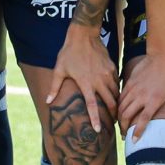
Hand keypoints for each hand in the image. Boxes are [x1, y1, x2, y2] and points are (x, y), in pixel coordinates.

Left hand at [46, 19, 118, 133]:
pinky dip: (117, 91)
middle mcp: (99, 80)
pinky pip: (117, 83)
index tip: (99, 130)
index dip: (96, 119)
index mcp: (86, 83)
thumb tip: (47, 102)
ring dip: (117, 103)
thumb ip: (54, 87)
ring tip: (116, 111)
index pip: (93, 106)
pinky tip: (115, 95)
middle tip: (114, 123)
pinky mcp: (112, 68)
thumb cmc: (69, 53)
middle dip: (113, 114)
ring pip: (116, 93)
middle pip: (110, 102)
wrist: (84, 35)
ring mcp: (107, 74)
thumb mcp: (59, 70)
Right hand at [117, 52, 164, 139]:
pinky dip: (118, 107)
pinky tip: (120, 113)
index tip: (134, 141)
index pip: (143, 120)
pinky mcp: (129, 83)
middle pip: (127, 115)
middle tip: (124, 136)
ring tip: (121, 126)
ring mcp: (134, 89)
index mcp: (154, 100)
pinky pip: (120, 98)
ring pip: (121, 107)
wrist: (161, 57)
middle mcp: (142, 96)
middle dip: (123, 128)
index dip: (137, 132)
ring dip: (119, 119)